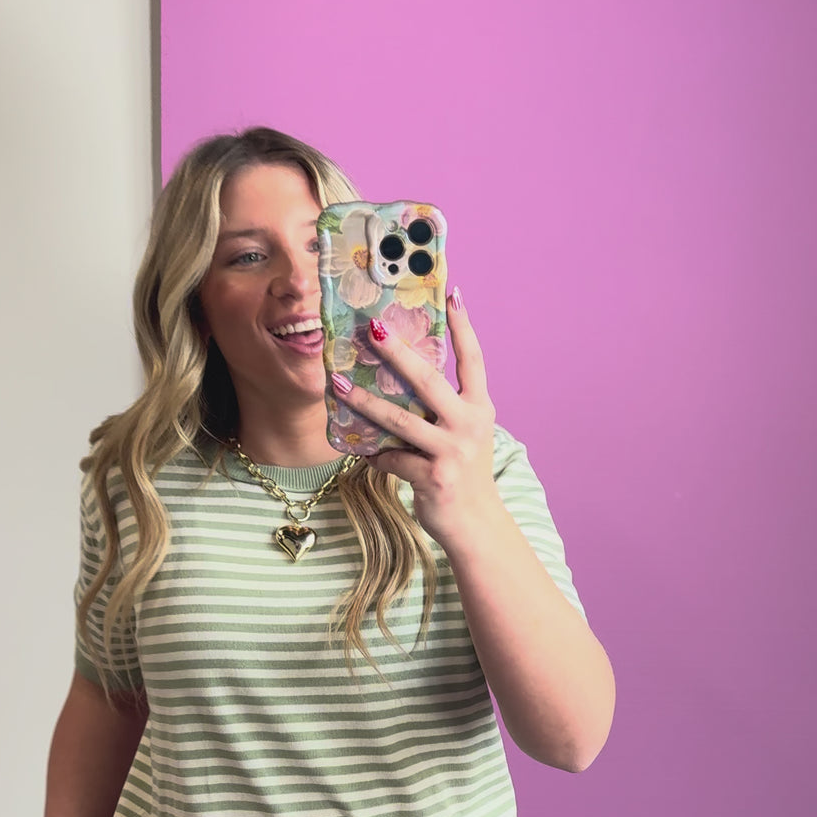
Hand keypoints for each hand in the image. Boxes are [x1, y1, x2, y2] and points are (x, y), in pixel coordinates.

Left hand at [331, 288, 499, 551]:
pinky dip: (373, 456)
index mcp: (478, 408)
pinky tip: (360, 453)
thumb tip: (403, 377)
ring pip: (400, 419)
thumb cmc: (464, 473)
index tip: (452, 292)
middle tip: (371, 328)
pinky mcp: (433, 477)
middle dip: (397, 352)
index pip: (473, 359)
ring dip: (365, 402)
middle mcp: (468, 424)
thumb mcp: (465, 434)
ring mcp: (451, 451)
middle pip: (428, 379)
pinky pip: (392, 459)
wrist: (477, 523)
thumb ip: (445, 407)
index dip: (463, 326)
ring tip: (338, 385)